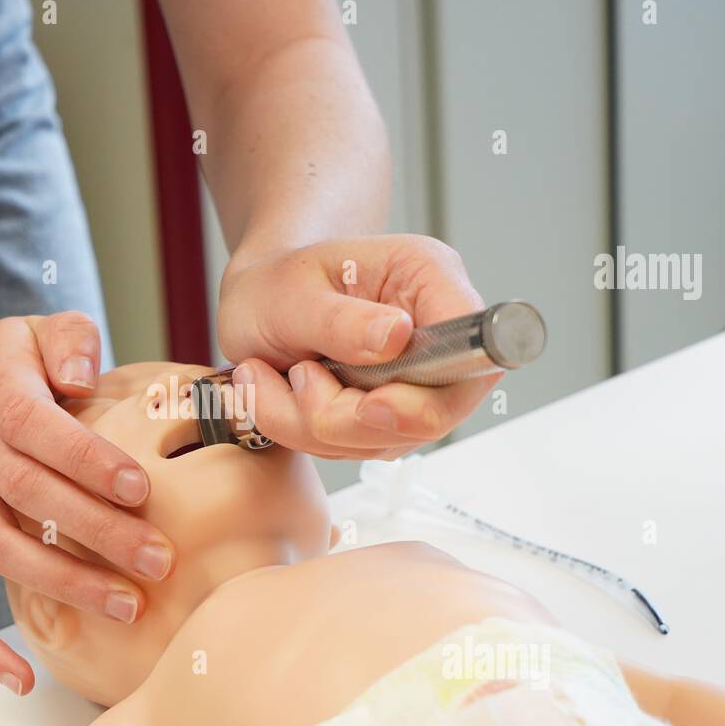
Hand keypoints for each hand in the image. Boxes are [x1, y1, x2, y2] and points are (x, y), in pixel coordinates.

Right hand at [0, 312, 173, 693]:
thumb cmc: (10, 367)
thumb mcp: (36, 330)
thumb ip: (70, 341)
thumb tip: (84, 378)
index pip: (33, 426)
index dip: (85, 459)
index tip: (141, 490)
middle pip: (23, 494)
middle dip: (95, 532)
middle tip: (160, 560)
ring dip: (59, 584)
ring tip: (126, 606)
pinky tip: (22, 677)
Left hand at [217, 234, 499, 458]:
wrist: (253, 305)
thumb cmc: (275, 284)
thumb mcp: (290, 293)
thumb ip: (340, 321)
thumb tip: (396, 338)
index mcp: (427, 277)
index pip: (472, 342)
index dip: (435, 387)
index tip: (374, 402)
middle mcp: (433, 332)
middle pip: (435, 411)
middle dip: (353, 417)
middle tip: (299, 377)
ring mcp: (416, 382)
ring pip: (387, 439)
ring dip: (316, 423)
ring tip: (277, 374)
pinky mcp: (390, 417)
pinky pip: (355, 448)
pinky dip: (305, 432)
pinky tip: (280, 391)